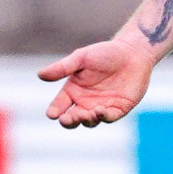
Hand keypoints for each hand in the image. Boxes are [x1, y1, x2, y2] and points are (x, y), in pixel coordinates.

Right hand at [39, 38, 156, 128]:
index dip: (55, 111)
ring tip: (85, 114)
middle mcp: (85, 102)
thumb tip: (40, 75)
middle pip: (72, 118)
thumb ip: (62, 68)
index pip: (59, 105)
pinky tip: (99, 111)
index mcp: (73, 90)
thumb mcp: (81, 58)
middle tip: (66, 119)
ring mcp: (101, 107)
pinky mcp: (118, 109)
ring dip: (85, 120)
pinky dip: (102, 117)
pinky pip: (108, 118)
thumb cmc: (105, 53)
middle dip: (68, 121)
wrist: (132, 52)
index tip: (52, 114)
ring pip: (89, 121)